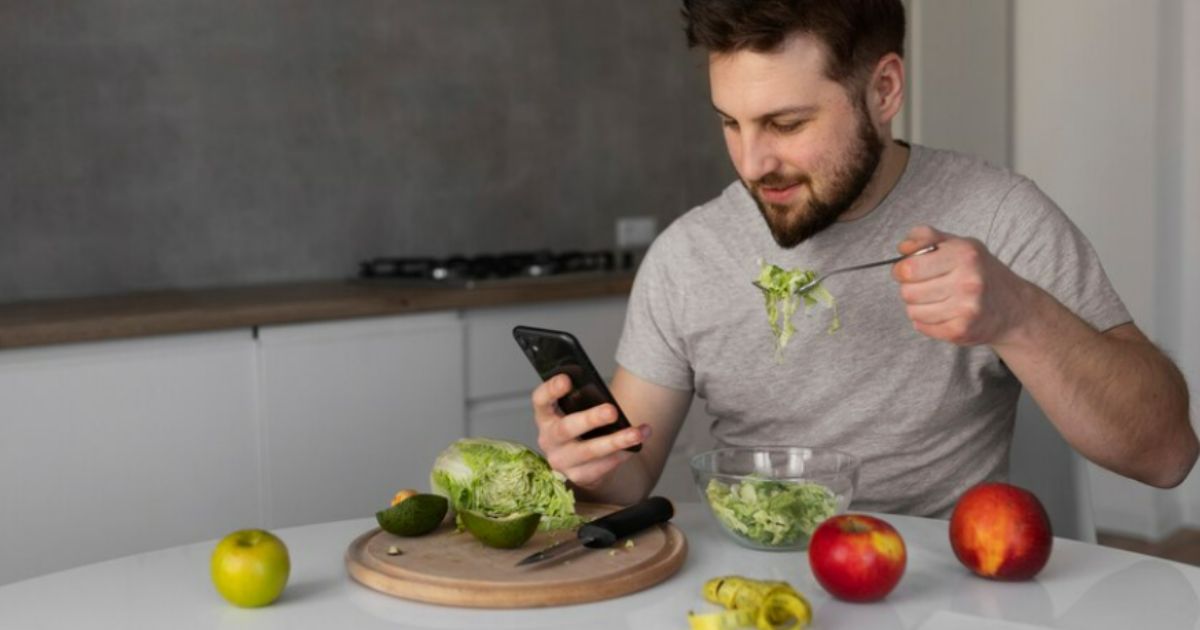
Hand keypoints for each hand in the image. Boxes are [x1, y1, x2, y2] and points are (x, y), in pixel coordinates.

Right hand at [531, 374, 650, 488]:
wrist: (582, 461)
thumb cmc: (581, 427)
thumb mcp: (575, 411)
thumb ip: (583, 401)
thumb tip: (609, 399)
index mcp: (546, 416)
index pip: (540, 400)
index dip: (551, 390)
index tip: (566, 380)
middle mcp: (548, 439)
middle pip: (566, 429)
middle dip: (590, 419)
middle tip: (612, 411)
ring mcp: (561, 460)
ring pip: (589, 451)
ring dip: (616, 441)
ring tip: (637, 433)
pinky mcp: (578, 476)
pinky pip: (602, 466)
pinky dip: (622, 455)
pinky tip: (636, 446)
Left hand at [892, 226, 1033, 345]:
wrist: (1014, 307)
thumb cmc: (980, 271)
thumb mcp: (959, 244)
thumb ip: (927, 237)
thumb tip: (903, 248)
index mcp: (964, 254)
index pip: (909, 268)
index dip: (902, 270)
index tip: (909, 271)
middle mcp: (968, 281)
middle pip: (908, 292)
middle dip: (910, 288)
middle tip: (926, 286)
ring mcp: (966, 309)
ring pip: (913, 311)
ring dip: (918, 306)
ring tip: (937, 300)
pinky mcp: (962, 331)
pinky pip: (922, 327)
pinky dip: (926, 322)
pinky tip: (942, 313)